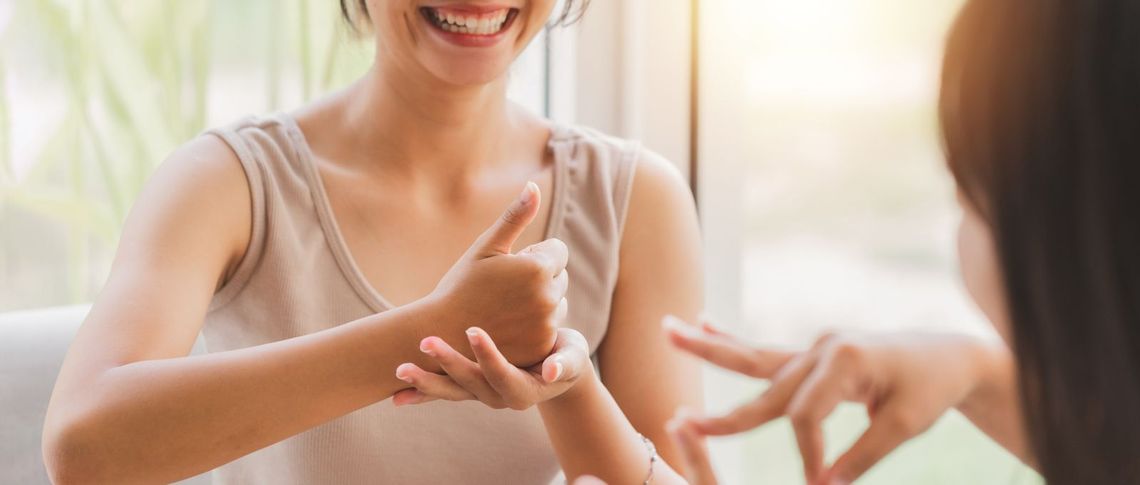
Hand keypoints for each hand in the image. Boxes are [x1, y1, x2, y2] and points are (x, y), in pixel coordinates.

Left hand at [392, 327, 593, 409]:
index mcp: (523, 390)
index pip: (502, 374)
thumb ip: (567, 363)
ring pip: (451, 391)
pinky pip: (443, 392)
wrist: (555, 365)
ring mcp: (480, 394)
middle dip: (447, 364)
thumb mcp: (574, 356)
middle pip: (469, 383)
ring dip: (425, 382)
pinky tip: (396, 395)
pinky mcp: (468, 388)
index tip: (474, 329)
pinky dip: (420, 393)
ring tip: (400, 370)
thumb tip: (555, 372)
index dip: (488, 355)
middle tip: (426, 342)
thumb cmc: (568, 355)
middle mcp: (498, 397)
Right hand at [426, 182, 568, 367]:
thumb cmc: (461, 285)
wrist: (442, 333)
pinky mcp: (542, 347)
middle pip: (560, 276)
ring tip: (505, 308)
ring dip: (540, 302)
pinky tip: (510, 327)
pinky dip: (536, 327)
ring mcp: (547, 325)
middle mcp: (548, 297)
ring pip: (557, 303)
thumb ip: (515, 217)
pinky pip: (551, 328)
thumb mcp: (486, 247)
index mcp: (538, 267)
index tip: (509, 266)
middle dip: (539, 278)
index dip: (533, 254)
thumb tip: (534, 186)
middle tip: (504, 289)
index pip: (558, 250)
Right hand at [664, 316, 999, 484]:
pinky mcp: (811, 353)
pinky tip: (703, 324)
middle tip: (684, 423)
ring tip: (667, 329)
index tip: (816, 481)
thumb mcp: (903, 426)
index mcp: (843, 358)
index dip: (806, 452)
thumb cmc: (931, 389)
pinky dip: (732, 342)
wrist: (950, 354)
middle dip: (725, 412)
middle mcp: (821, 347)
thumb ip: (859, 456)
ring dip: (708, 349)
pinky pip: (765, 353)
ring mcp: (813, 347)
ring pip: (752, 359)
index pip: (805, 416)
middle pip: (766, 389)